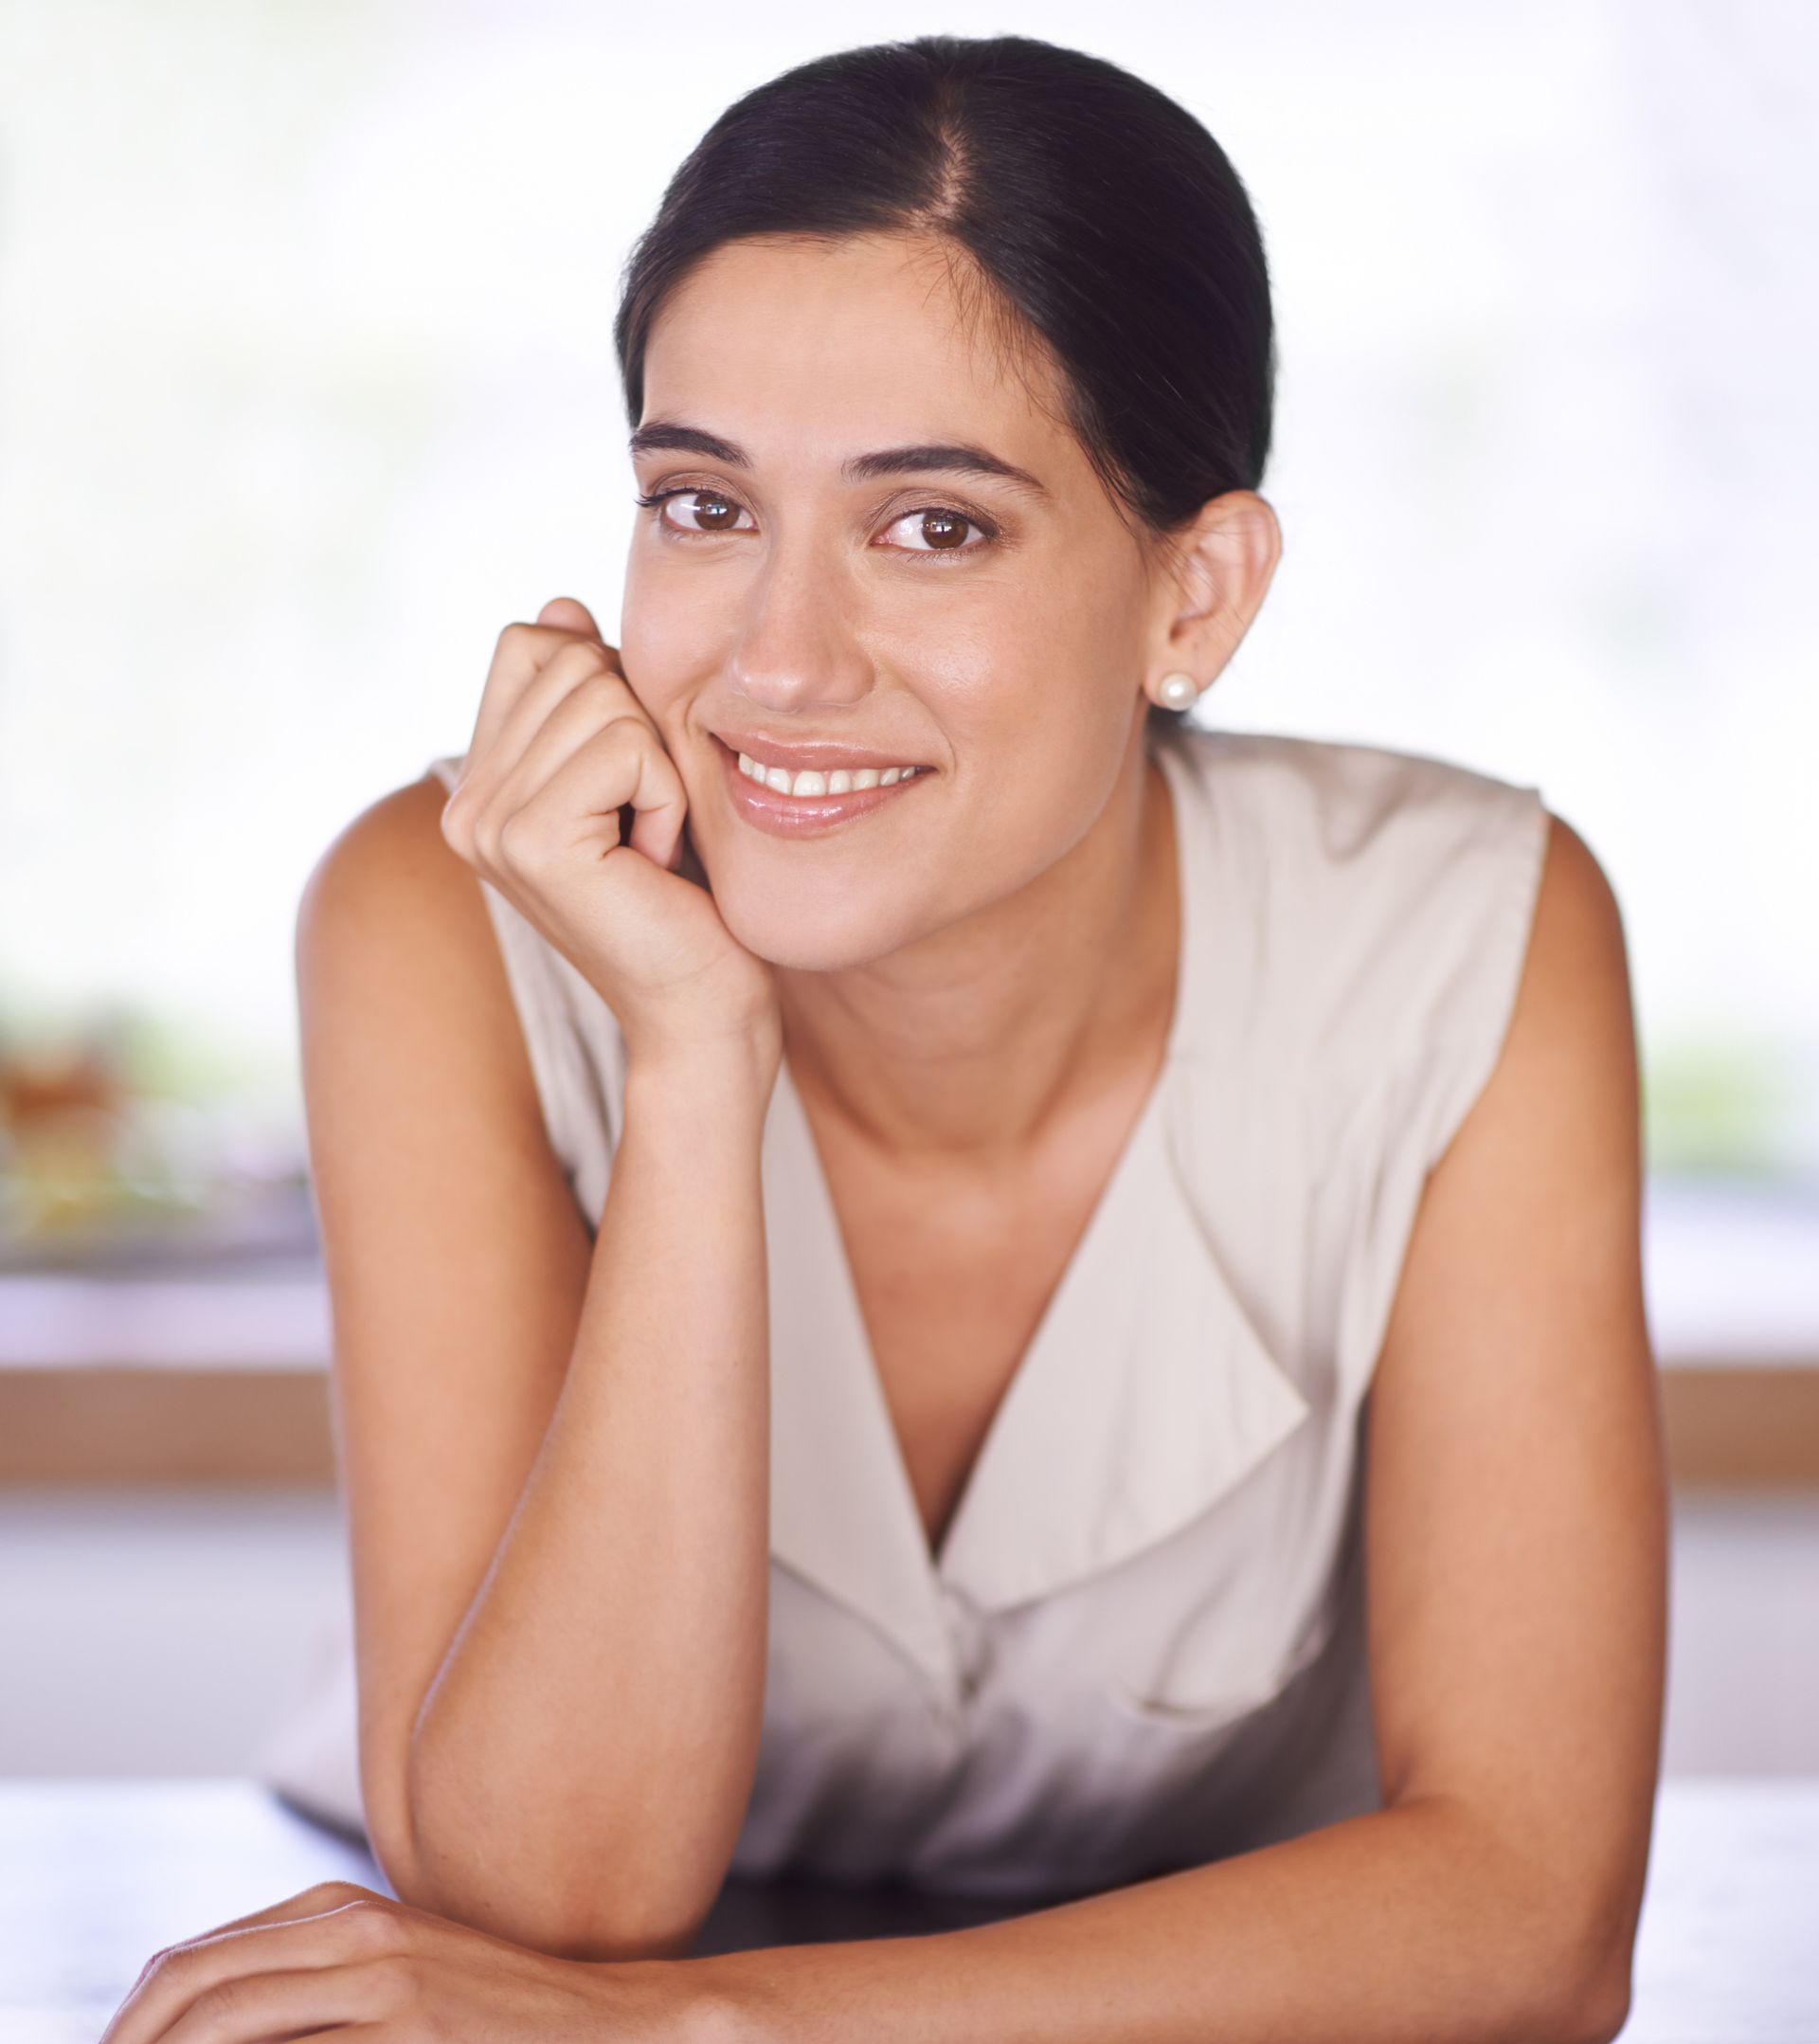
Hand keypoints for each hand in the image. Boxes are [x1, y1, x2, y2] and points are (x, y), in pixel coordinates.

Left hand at [98, 1877, 728, 2042]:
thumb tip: (205, 2016)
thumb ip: (317, 1981)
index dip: (133, 2024)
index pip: (190, 1961)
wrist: (612, 2020)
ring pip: (226, 2026)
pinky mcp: (413, 2033)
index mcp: (343, 1908)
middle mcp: (355, 1931)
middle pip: (190, 1989)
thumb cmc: (499, 2014)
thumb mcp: (402, 1973)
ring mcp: (386, 1983)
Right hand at [441, 596, 779, 1067]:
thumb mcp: (639, 776)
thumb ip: (592, 695)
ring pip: (602, 695)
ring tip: (650, 847)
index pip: (534, 643)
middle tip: (645, 825)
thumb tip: (561, 605)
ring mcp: (485, 824)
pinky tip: (656, 863)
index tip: (631, 787)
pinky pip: (624, 745)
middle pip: (570, 657)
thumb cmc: (688, 897)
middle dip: (640, 730)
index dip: (611, 690)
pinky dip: (667, 795)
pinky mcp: (530, 841)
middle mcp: (464, 804)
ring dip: (658, 768)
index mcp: (478, 783)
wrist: (703, 1010)